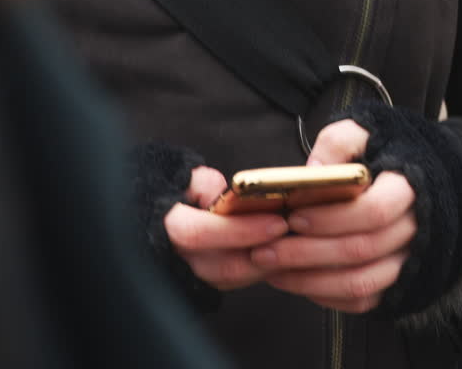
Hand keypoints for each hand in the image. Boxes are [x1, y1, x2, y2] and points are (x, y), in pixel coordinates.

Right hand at [164, 167, 289, 290]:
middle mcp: (180, 258)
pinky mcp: (208, 281)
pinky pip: (238, 282)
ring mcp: (194, 274)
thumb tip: (228, 196)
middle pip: (225, 267)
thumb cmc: (176, 195)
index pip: (201, 234)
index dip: (241, 230)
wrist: (164, 216)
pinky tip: (282, 254)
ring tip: (297, 245)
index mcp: (169, 228)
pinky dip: (262, 269)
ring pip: (235, 279)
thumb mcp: (184, 179)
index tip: (275, 223)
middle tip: (296, 237)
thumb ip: (204, 183)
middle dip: (266, 254)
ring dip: (268, 265)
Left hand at [251, 120, 417, 313]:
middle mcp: (413, 229)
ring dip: (310, 280)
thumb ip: (338, 144)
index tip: (295, 216)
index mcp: (408, 188)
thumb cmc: (381, 152)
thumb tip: (312, 174)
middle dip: (307, 253)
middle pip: (361, 250)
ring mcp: (406, 260)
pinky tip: (296, 280)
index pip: (375, 211)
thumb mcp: (362, 132)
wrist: (412, 178)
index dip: (332, 218)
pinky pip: (361, 300)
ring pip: (360, 282)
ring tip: (272, 269)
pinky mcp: (394, 281)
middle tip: (265, 249)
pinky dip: (325, 296)